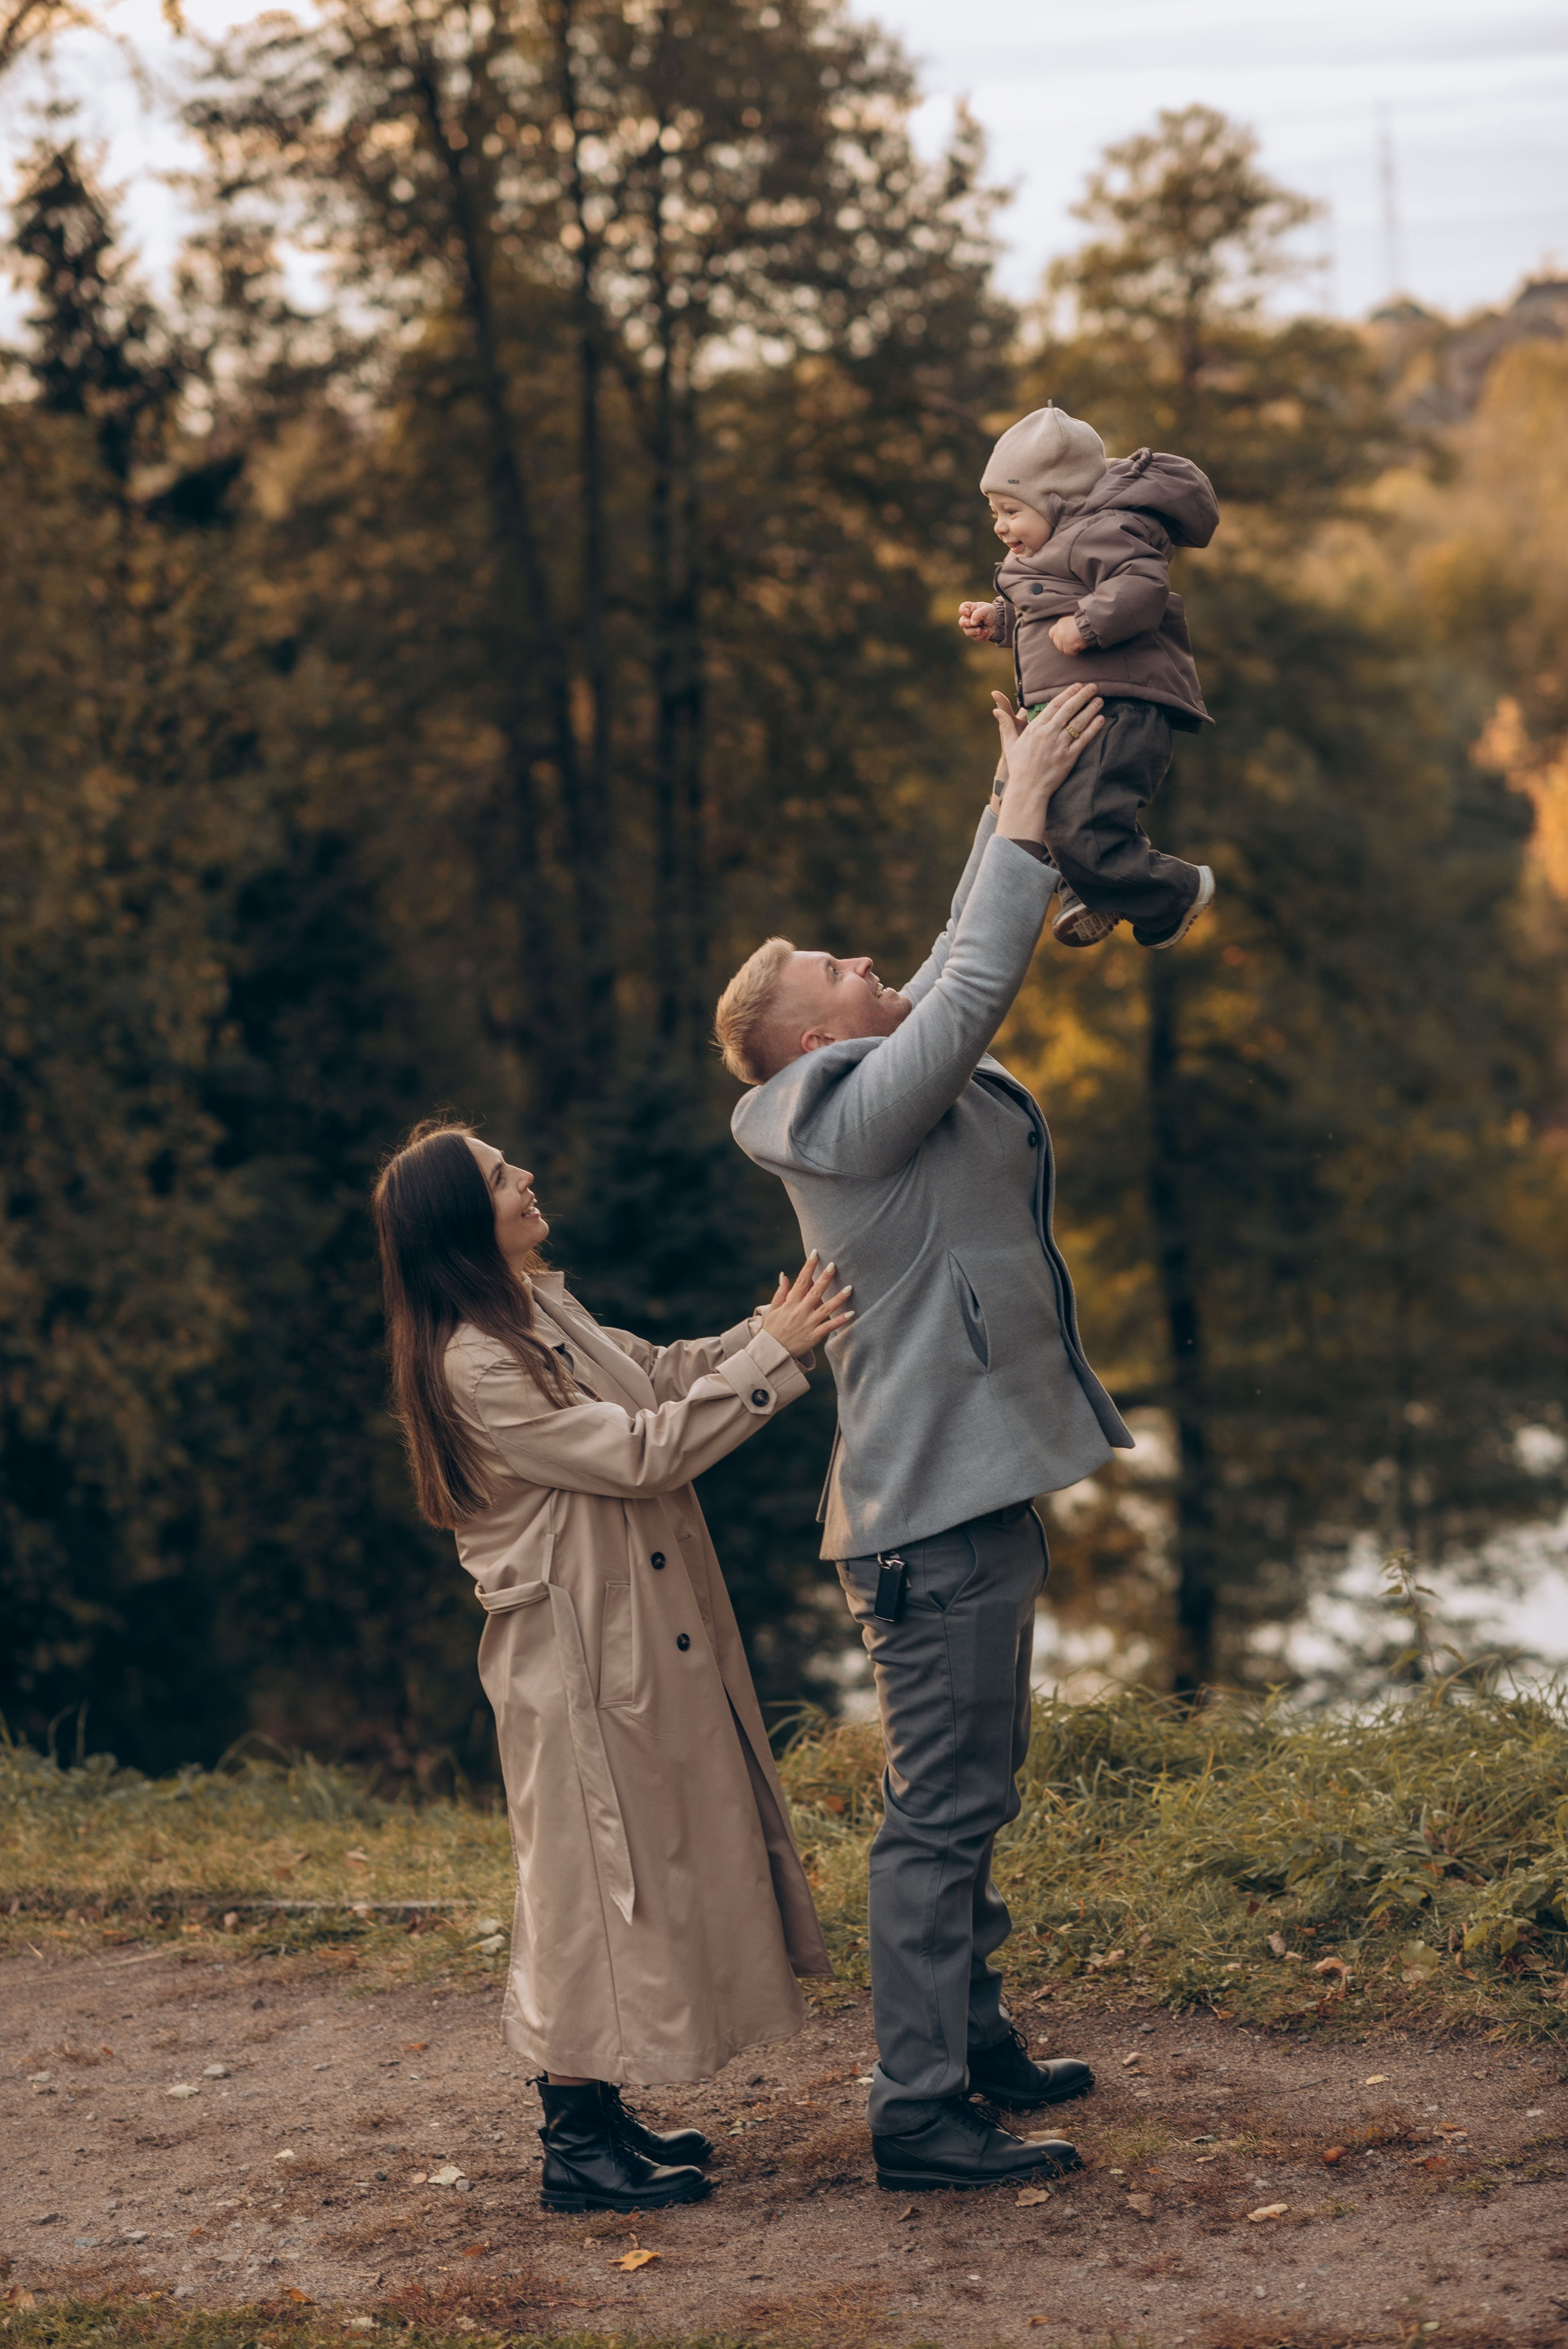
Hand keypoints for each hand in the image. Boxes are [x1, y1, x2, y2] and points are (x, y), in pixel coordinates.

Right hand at [759, 1251, 853, 1358]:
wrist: (771, 1352)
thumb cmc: (772, 1329)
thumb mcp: (773, 1309)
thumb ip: (780, 1292)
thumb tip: (785, 1275)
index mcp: (790, 1303)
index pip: (801, 1280)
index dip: (808, 1266)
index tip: (815, 1253)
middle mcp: (800, 1311)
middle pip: (816, 1291)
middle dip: (825, 1277)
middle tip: (834, 1265)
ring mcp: (808, 1323)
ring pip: (826, 1308)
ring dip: (838, 1298)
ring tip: (850, 1288)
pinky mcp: (814, 1335)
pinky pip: (829, 1327)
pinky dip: (840, 1320)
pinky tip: (852, 1313)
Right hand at [958, 600, 994, 641]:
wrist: (999, 622)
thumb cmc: (992, 612)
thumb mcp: (986, 609)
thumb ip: (977, 614)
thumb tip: (972, 623)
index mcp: (971, 609)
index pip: (962, 608)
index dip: (963, 611)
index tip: (969, 613)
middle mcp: (969, 618)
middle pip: (962, 622)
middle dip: (966, 624)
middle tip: (972, 624)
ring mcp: (972, 627)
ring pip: (968, 632)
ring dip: (975, 632)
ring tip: (982, 630)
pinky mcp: (976, 635)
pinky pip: (975, 638)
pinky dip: (982, 636)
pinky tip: (987, 631)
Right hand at [994, 684, 1103, 845]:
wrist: (1028, 790)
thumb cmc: (1018, 767)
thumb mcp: (1010, 743)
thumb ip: (1006, 724)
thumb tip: (995, 709)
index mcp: (1035, 728)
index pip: (1054, 705)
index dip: (1067, 693)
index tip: (1077, 685)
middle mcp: (1048, 734)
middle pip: (1068, 709)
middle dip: (1082, 696)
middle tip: (1093, 686)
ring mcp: (1060, 745)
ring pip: (1078, 722)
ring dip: (1091, 709)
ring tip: (1100, 700)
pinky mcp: (1069, 757)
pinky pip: (1084, 739)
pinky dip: (1093, 728)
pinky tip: (1101, 719)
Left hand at [1049, 614, 1088, 655]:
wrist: (1092, 624)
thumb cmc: (1085, 623)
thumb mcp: (1072, 622)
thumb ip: (1066, 628)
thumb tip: (1064, 637)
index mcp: (1060, 623)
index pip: (1051, 634)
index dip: (1057, 639)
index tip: (1064, 641)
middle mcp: (1059, 630)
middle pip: (1056, 643)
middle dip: (1064, 645)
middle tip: (1073, 643)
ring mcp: (1062, 637)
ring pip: (1061, 649)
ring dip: (1069, 649)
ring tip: (1078, 644)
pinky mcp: (1067, 644)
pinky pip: (1068, 653)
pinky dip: (1074, 652)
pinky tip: (1080, 647)